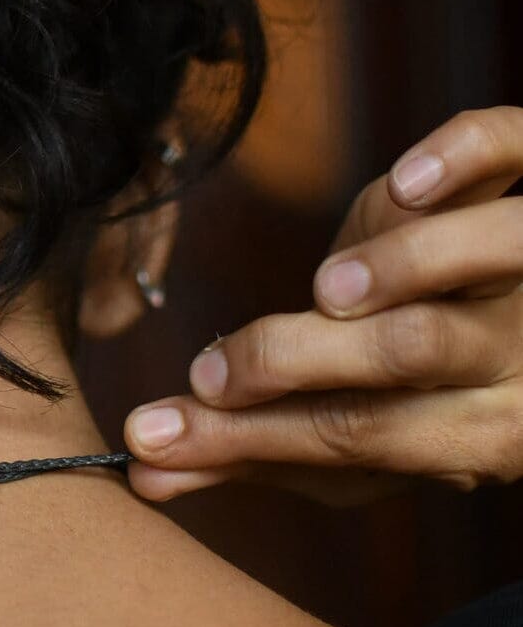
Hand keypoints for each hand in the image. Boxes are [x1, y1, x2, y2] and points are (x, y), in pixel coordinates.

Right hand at [123, 106, 522, 505]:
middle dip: (297, 357)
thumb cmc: (422, 400)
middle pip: (412, 350)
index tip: (155, 432)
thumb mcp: (352, 445)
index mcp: (474, 435)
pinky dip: (464, 159)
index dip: (251, 433)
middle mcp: (515, 357)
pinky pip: (516, 154)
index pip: (355, 432)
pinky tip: (408, 180)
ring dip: (394, 266)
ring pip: (484, 259)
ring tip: (323, 289)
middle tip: (212, 370)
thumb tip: (141, 472)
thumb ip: (253, 453)